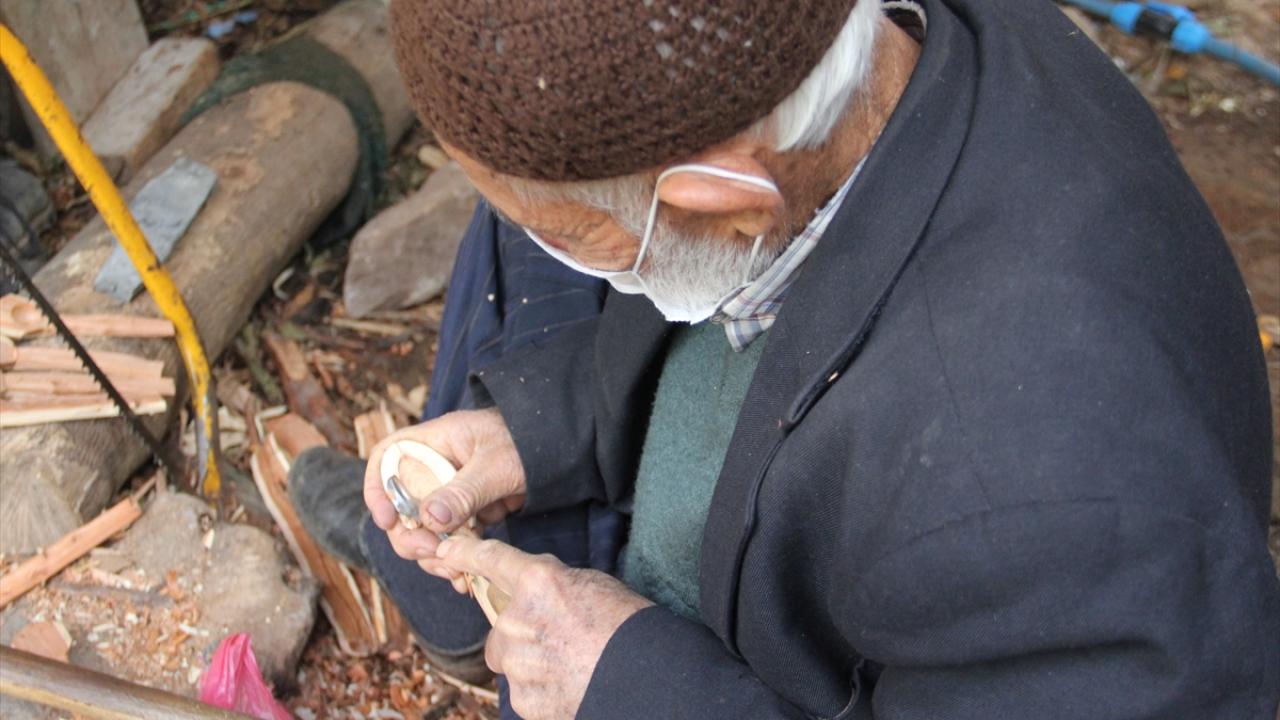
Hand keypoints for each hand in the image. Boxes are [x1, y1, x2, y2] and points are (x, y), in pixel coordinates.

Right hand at [363, 408, 526, 581]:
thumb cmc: (530, 441)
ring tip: (454, 571)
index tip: (387, 520)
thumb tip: (429, 520)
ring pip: (425, 530)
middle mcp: (438, 467)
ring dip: (433, 556)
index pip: (388, 458)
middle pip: (402, 505)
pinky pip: (452, 540)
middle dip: (410, 536)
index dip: (378, 489)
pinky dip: (455, 560)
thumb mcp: (498, 465)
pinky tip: (466, 580)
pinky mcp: (470, 512)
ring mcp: (452, 492)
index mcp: (436, 442)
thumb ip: (464, 491)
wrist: (566, 451)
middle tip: (432, 553)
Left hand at [436, 536, 652, 719]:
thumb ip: (550, 585)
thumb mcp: (589, 584)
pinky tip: (568, 685)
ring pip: (509, 661)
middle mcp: (518, 620)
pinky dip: (540, 691)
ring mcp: (518, 663)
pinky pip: (522, 691)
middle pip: (500, 626)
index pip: (490, 561)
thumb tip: (533, 590)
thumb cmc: (626, 624)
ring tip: (570, 665)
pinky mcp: (524, 699)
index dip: (464, 555)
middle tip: (558, 640)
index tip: (444, 553)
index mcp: (538, 582)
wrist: (645, 676)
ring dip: (529, 662)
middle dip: (519, 633)